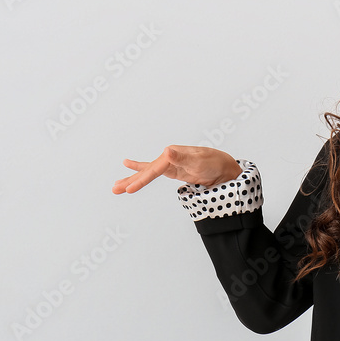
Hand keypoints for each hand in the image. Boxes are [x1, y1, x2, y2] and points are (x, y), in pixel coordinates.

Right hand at [112, 145, 242, 193]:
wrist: (224, 167)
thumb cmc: (213, 162)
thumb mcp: (199, 160)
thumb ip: (181, 157)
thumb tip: (167, 151)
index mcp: (172, 154)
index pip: (154, 169)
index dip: (142, 180)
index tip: (130, 189)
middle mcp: (168, 158)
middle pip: (146, 171)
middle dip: (131, 180)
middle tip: (115, 189)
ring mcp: (169, 164)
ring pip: (147, 173)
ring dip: (132, 179)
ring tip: (116, 187)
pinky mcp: (172, 171)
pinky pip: (153, 173)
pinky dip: (142, 172)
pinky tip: (131, 168)